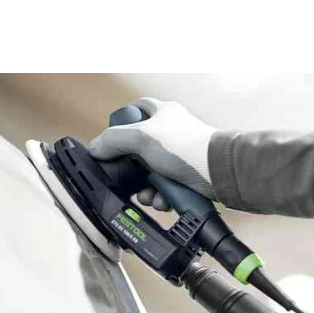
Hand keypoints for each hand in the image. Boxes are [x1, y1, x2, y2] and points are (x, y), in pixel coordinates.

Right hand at [88, 98, 216, 210]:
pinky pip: (167, 189)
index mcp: (162, 114)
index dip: (120, 126)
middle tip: (129, 180)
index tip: (112, 143)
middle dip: (132, 171)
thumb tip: (95, 148)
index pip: (134, 112)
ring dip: (146, 189)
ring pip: (152, 175)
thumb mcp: (141, 138)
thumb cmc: (187, 148)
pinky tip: (163, 201)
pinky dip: (162, 197)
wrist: (219, 174)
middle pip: (139, 152)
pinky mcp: (188, 178)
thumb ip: (113, 140)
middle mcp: (171, 134)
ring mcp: (180, 158)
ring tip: (148, 196)